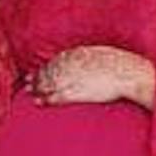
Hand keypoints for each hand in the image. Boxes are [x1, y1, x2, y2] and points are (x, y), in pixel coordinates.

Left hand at [24, 46, 154, 106]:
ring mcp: (72, 79)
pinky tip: (39, 103)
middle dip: (37, 77)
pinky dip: (46, 100)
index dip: (46, 66)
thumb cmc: (121, 64)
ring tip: (29, 93)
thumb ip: (90, 56)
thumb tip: (89, 57)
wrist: (128, 73)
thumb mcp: (102, 53)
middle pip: (49, 71)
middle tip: (27, 82)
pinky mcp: (76, 92)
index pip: (57, 61)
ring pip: (49, 83)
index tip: (39, 70)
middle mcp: (71, 65)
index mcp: (78, 54)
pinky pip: (57, 96)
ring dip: (37, 88)